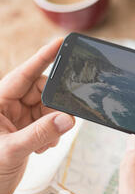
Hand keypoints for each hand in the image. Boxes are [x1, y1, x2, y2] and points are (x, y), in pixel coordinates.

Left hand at [0, 38, 74, 193]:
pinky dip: (52, 133)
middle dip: (54, 104)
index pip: (23, 74)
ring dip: (54, 122)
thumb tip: (67, 119)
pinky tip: (43, 147)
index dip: (43, 57)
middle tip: (62, 118)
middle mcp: (8, 106)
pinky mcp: (27, 130)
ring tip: (46, 141)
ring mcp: (18, 118)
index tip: (61, 43)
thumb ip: (40, 133)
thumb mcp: (12, 150)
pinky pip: (49, 122)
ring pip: (48, 107)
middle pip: (41, 90)